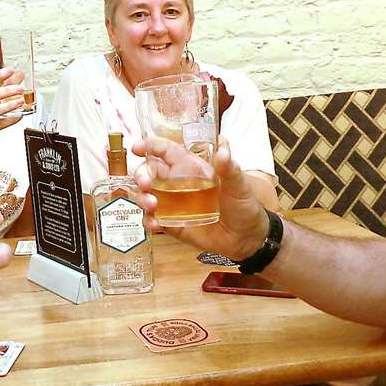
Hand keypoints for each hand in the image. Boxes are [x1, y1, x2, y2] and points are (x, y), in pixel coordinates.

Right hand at [130, 135, 270, 258]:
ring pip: (146, 196)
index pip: (166, 152)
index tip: (137, 148)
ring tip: (152, 206)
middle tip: (146, 184)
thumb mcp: (240, 185)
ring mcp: (173, 205)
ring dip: (141, 198)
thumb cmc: (244, 206)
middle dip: (141, 175)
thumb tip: (223, 148)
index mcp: (192, 169)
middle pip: (149, 173)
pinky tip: (155, 225)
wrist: (247, 238)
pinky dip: (148, 222)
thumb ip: (229, 168)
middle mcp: (178, 184)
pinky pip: (153, 221)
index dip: (150, 146)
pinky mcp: (172, 224)